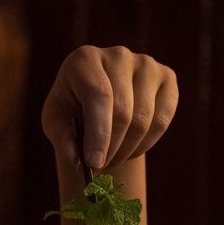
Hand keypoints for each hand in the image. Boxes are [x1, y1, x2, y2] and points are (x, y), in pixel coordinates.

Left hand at [40, 45, 177, 172]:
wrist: (98, 97)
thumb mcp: (56, 120)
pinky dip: (147, 142)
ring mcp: (146, 64)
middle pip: (123, 112)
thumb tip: (76, 157)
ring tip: (111, 159)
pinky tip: (131, 149)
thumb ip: (62, 136)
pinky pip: (163, 118)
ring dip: (127, 150)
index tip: (94, 163)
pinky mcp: (167, 77)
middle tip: (99, 169)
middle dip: (111, 148)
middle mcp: (118, 55)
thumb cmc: (73, 107)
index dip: (99, 133)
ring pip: (144, 119)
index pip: (98, 96)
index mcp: (84, 59)